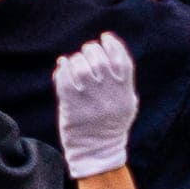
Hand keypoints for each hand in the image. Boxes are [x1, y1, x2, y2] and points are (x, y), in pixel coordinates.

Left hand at [52, 32, 141, 180]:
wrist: (96, 151)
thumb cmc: (111, 124)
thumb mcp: (126, 104)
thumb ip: (121, 81)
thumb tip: (109, 51)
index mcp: (124, 93)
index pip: (121, 60)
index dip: (113, 44)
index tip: (105, 37)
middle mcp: (108, 94)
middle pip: (99, 59)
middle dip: (92, 50)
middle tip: (88, 51)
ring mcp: (88, 98)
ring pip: (80, 65)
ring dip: (76, 59)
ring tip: (76, 63)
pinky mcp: (70, 102)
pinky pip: (64, 77)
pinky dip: (63, 68)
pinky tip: (64, 67)